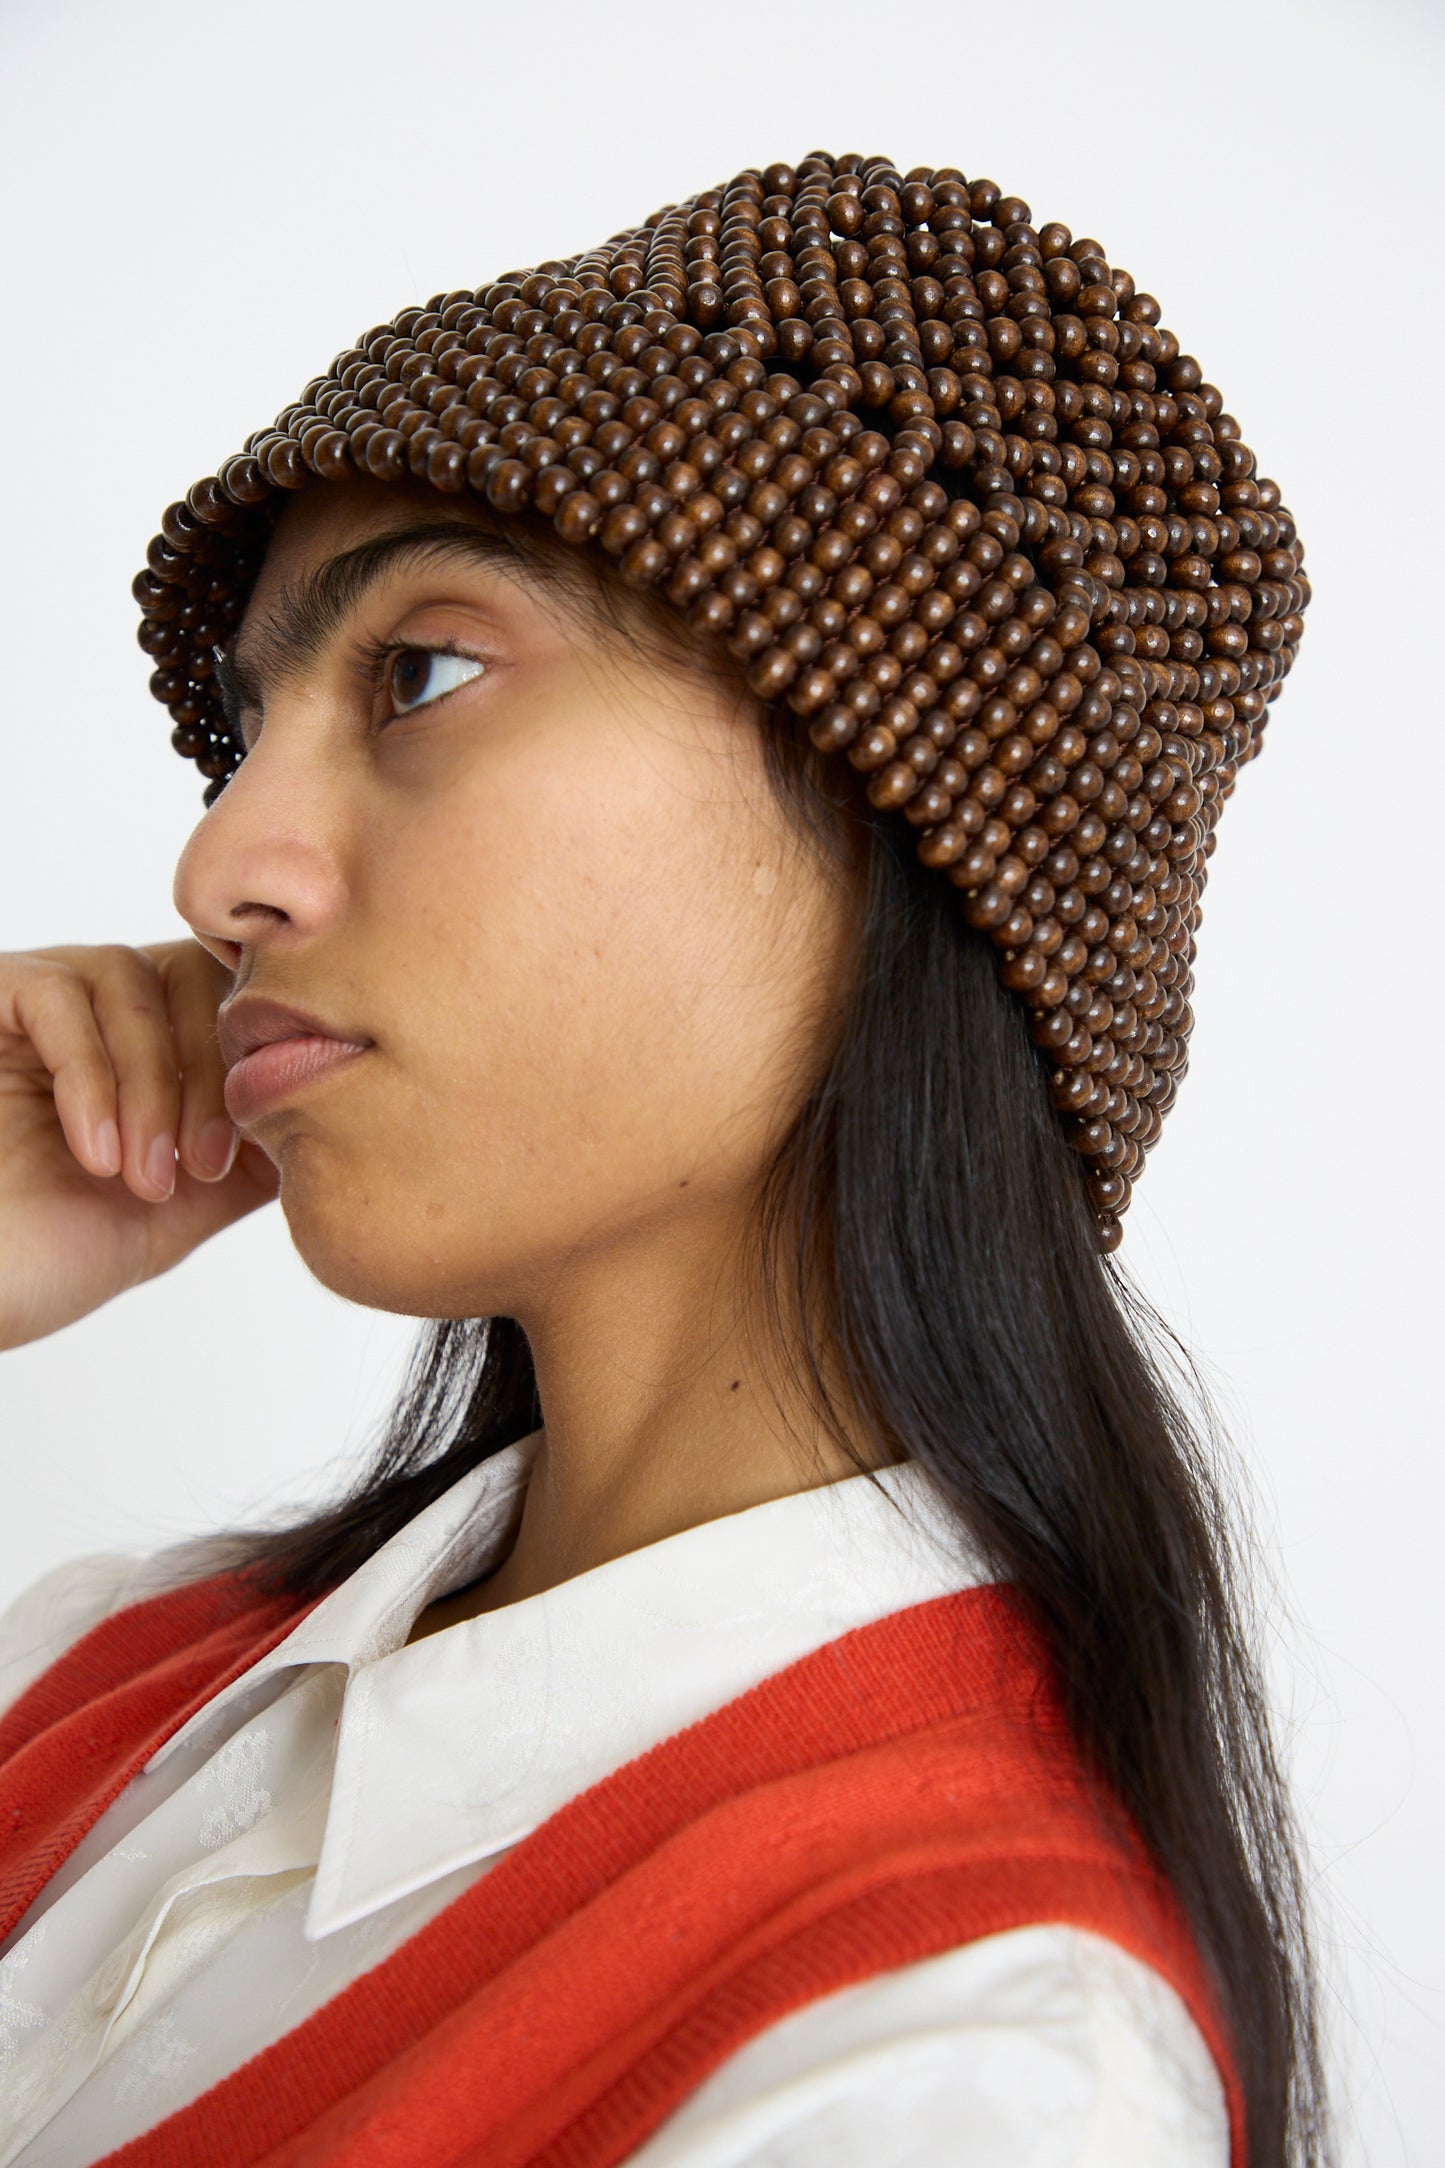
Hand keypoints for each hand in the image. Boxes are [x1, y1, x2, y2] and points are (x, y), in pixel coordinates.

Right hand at [0, 939, 279, 1349]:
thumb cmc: (41, 1257)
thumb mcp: (176, 1210)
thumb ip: (249, 1159)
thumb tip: (327, 1118)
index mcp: (150, 1052)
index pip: (234, 999)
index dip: (255, 1063)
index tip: (249, 1151)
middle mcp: (98, 1012)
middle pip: (194, 973)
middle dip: (211, 1072)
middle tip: (202, 1165)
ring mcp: (40, 1002)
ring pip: (132, 980)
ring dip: (153, 1085)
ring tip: (143, 1176)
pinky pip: (57, 996)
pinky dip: (92, 1077)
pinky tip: (95, 1152)